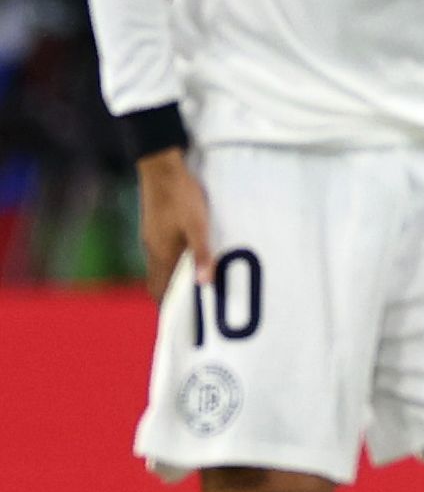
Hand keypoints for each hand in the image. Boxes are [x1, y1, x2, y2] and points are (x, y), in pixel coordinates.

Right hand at [138, 149, 207, 299]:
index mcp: (161, 254)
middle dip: (171, 296)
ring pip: (160, 267)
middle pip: (158, 281)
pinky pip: (162, 253)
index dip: (167, 307)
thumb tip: (204, 284)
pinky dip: (173, 263)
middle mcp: (153, 249)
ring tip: (193, 288)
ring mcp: (152, 238)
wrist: (161, 169)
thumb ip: (201, 254)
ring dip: (173, 279)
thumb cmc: (181, 197)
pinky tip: (187, 259)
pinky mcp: (156, 227)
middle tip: (190, 309)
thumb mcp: (198, 226)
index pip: (159, 290)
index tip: (179, 322)